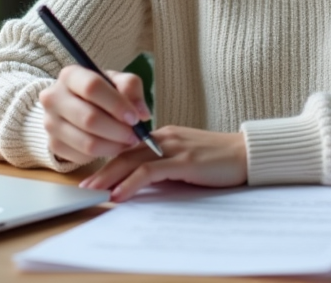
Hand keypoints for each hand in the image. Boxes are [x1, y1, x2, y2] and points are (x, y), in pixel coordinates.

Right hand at [38, 66, 150, 164]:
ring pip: (87, 142)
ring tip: (127, 142)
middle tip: (135, 136)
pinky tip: (112, 146)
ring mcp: (50, 123)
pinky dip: (102, 154)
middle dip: (118, 131)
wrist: (76, 106)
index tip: (135, 118)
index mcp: (70, 75)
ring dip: (113, 146)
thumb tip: (142, 114)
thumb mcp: (117, 82)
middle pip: (89, 118)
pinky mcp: (53, 144)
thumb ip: (131, 89)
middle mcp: (53, 98)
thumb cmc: (101, 92)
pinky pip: (82, 156)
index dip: (116, 104)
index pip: (92, 87)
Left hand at [79, 126, 248, 201]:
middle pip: (125, 153)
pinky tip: (119, 194)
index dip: (109, 163)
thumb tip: (142, 183)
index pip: (129, 148)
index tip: (94, 178)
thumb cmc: (219, 160)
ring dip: (109, 177)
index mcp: (164, 136)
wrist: (247, 154)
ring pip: (132, 160)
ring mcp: (174, 147)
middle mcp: (165, 137)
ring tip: (94, 192)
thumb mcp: (186, 159)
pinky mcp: (183, 161)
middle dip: (102, 171)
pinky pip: (149, 172)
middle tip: (84, 187)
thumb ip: (165, 166)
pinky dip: (131, 183)